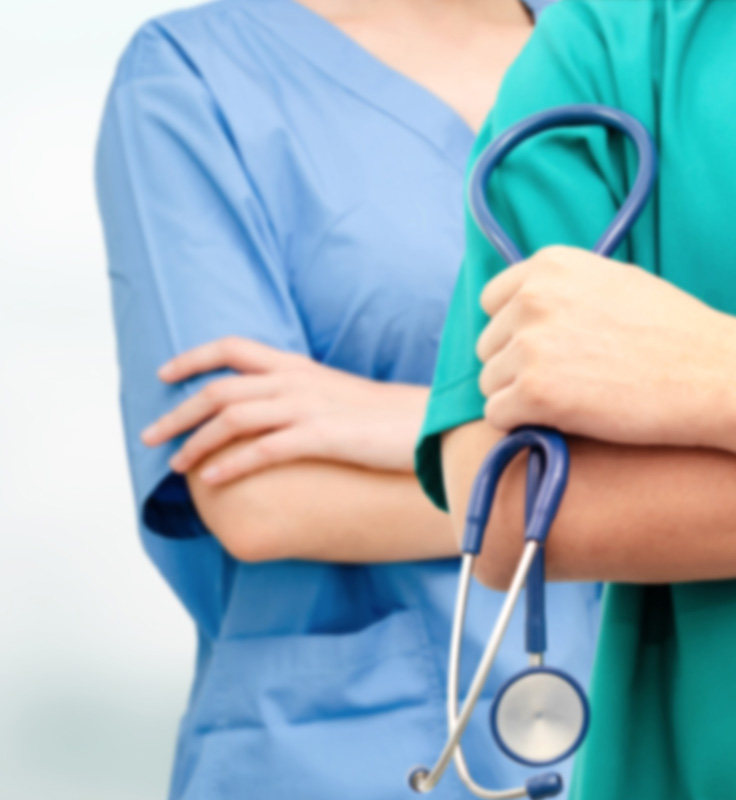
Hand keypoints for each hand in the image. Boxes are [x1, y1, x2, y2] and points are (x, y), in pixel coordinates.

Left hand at [141, 337, 427, 483]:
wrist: (435, 425)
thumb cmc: (392, 418)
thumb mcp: (340, 397)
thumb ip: (305, 398)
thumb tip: (277, 418)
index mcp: (300, 367)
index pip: (233, 348)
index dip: (193, 359)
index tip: (164, 375)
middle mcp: (298, 381)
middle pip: (220, 389)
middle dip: (178, 413)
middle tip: (151, 437)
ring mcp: (310, 407)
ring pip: (233, 417)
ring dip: (196, 442)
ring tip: (176, 466)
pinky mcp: (324, 436)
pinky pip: (265, 448)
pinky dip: (232, 464)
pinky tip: (214, 480)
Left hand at [476, 246, 735, 445]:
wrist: (714, 374)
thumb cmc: (678, 333)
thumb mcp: (618, 281)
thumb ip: (567, 288)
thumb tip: (528, 309)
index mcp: (551, 265)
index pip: (493, 300)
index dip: (518, 331)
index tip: (550, 350)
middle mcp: (533, 298)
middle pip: (489, 345)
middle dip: (519, 366)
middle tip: (572, 380)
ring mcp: (531, 344)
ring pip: (491, 383)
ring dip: (523, 398)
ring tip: (575, 401)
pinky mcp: (535, 392)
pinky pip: (498, 416)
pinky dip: (525, 425)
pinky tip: (565, 421)